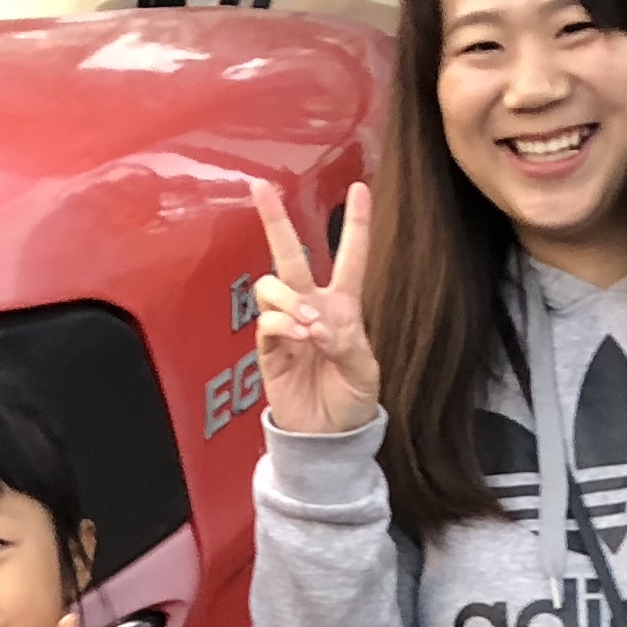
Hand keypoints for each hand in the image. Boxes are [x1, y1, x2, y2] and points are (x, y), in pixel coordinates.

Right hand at [249, 178, 381, 435]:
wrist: (327, 439)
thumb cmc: (352, 402)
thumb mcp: (366, 372)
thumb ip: (348, 342)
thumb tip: (318, 322)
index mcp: (344, 307)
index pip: (350, 258)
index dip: (356, 224)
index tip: (360, 187)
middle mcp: (311, 307)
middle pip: (290, 256)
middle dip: (274, 221)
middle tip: (261, 188)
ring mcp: (286, 326)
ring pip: (272, 285)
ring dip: (291, 298)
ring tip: (310, 326)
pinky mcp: (268, 349)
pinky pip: (267, 321)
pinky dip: (283, 324)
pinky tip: (301, 338)